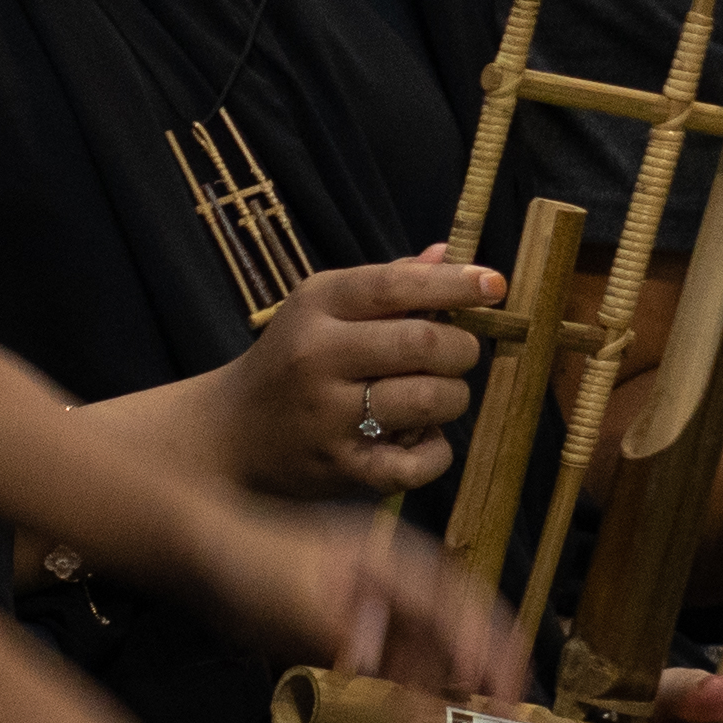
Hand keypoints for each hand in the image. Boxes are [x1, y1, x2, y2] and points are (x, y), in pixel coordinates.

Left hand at [169, 489, 526, 700]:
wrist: (200, 545)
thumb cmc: (249, 562)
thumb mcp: (293, 601)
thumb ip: (342, 637)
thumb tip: (379, 671)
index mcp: (390, 562)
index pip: (457, 607)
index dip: (488, 649)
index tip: (507, 690)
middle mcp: (391, 574)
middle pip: (454, 621)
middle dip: (484, 665)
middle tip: (503, 711)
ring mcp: (370, 592)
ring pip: (426, 639)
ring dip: (445, 678)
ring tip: (458, 719)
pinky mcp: (348, 612)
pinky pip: (393, 648)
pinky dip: (409, 678)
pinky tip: (408, 705)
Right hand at [215, 247, 494, 500]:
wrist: (227, 437)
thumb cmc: (290, 362)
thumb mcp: (322, 310)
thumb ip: (385, 283)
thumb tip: (446, 254)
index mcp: (317, 305)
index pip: (398, 285)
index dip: (456, 283)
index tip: (495, 285)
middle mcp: (318, 356)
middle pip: (424, 344)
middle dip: (462, 349)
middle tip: (459, 355)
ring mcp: (327, 416)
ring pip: (430, 399)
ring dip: (452, 398)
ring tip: (436, 396)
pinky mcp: (339, 469)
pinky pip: (418, 462)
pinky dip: (436, 451)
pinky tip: (420, 439)